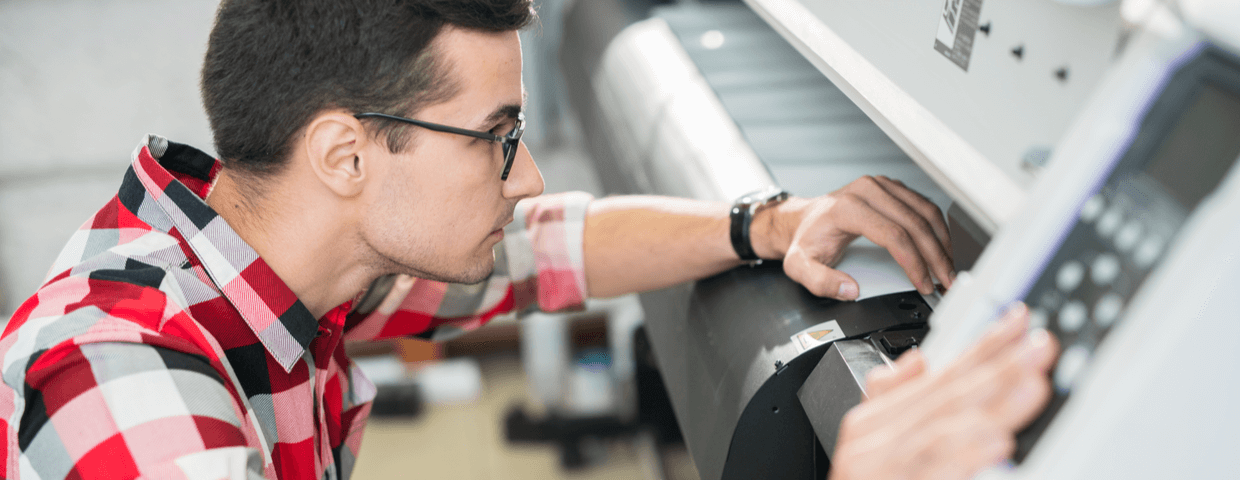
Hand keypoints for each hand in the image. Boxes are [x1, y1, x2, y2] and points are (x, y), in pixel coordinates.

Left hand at [754, 176, 953, 299]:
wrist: (803, 220)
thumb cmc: (806, 240)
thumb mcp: (800, 266)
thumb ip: (821, 282)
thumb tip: (850, 289)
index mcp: (847, 207)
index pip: (893, 234)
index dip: (913, 262)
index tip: (923, 283)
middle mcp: (867, 190)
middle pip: (915, 222)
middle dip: (935, 256)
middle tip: (945, 280)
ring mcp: (881, 186)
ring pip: (925, 211)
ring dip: (942, 242)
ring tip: (947, 268)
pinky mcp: (891, 189)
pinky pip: (923, 206)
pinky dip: (937, 229)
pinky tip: (941, 248)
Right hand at [829, 304, 1058, 479]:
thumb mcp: (863, 443)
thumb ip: (889, 398)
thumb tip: (918, 360)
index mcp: (874, 421)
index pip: (938, 374)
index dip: (982, 345)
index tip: (1020, 324)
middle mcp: (875, 441)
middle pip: (945, 396)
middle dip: (998, 367)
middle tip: (1039, 347)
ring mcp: (882, 468)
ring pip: (944, 428)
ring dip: (991, 404)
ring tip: (1031, 384)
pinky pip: (932, 471)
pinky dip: (965, 457)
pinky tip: (997, 442)